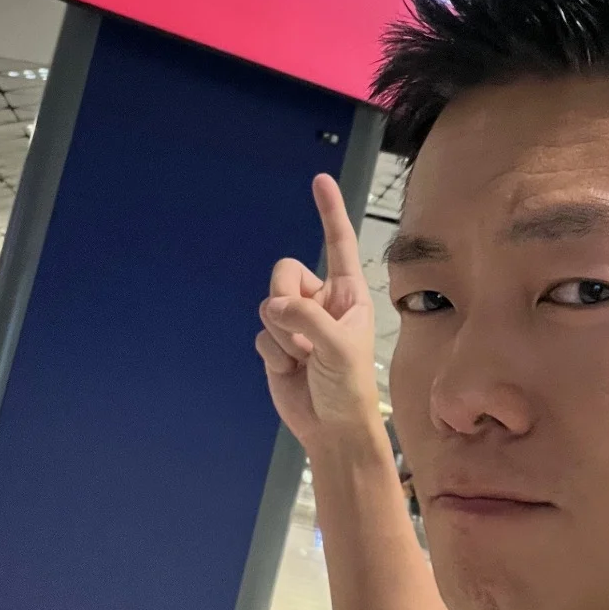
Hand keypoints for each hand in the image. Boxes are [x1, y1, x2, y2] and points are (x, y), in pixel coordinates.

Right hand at [256, 174, 380, 452]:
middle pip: (285, 272)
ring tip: (304, 360)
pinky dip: (272, 354)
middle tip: (304, 336)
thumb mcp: (339, 349)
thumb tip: (272, 305)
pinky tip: (291, 371)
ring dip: (282, 336)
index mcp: (348, 294)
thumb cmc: (349, 388)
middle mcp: (321, 300)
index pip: (338, 243)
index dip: (329, 211)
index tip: (320, 180)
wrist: (331, 430)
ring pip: (268, 305)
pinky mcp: (276, 343)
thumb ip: (308, 318)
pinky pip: (259, 335)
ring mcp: (297, 321)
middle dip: (288, 303)